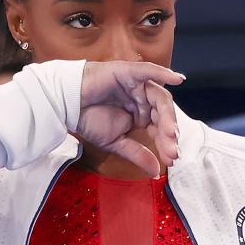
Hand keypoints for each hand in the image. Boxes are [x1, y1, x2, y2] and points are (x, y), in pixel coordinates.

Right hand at [77, 61, 184, 177]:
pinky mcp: (128, 73)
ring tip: (170, 132)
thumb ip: (137, 153)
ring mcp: (137, 85)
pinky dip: (163, 73)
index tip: (170, 160)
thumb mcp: (116, 141)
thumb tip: (156, 172)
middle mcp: (142, 99)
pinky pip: (149, 71)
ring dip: (168, 114)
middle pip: (163, 113)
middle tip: (171, 150)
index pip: (160, 128)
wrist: (67, 105)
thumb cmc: (88, 119)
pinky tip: (177, 79)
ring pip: (159, 96)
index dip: (166, 143)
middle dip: (168, 132)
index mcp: (141, 114)